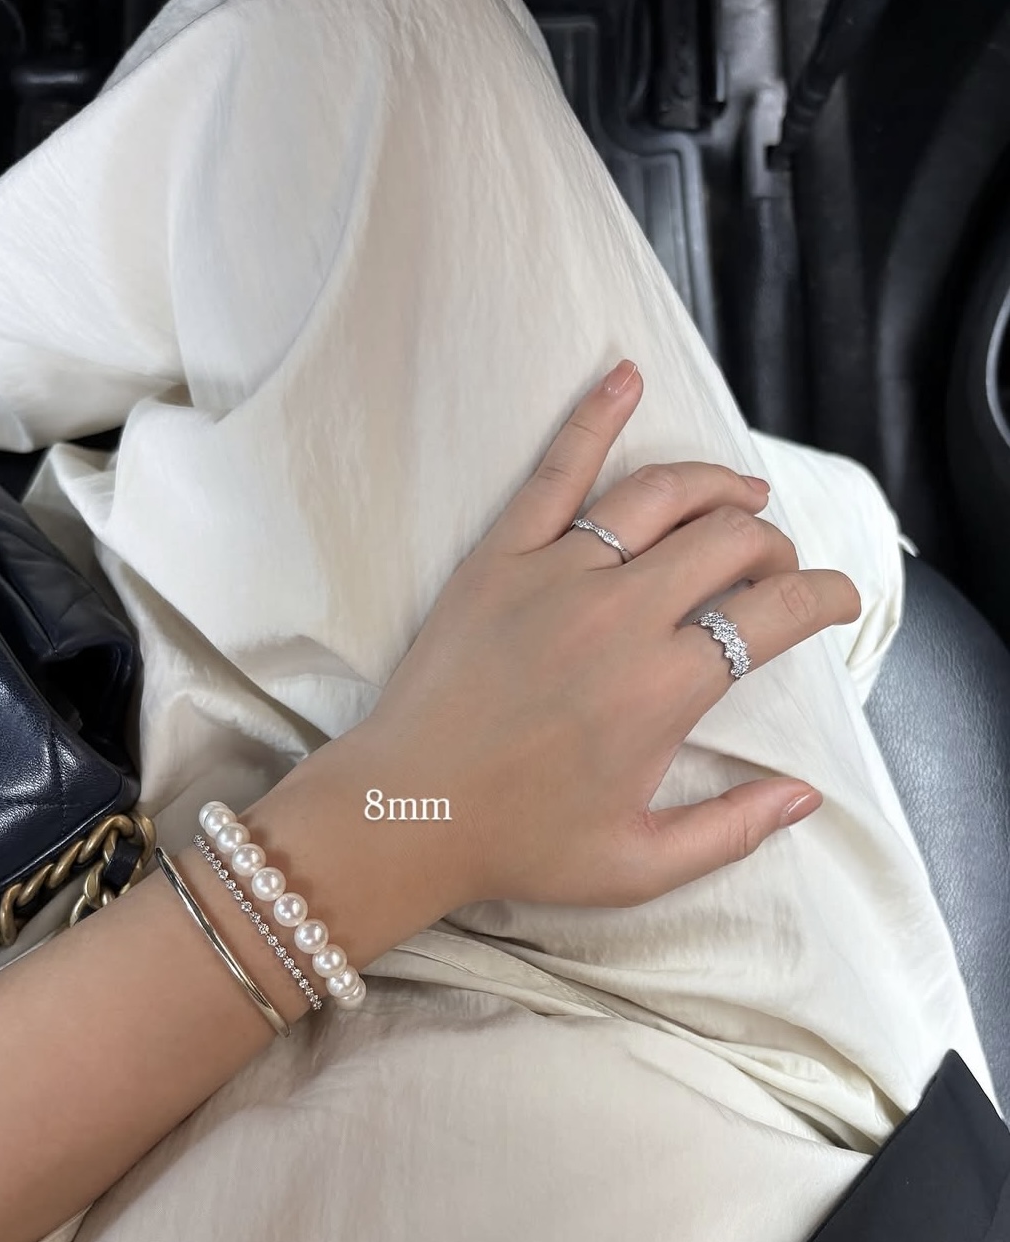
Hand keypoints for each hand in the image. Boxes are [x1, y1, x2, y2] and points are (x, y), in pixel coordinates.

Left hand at [350, 359, 861, 909]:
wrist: (405, 814)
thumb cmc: (518, 843)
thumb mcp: (639, 865)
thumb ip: (732, 831)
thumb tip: (805, 797)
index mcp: (666, 688)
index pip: (776, 611)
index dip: (825, 597)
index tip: (837, 602)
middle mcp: (621, 617)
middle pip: (730, 541)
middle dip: (774, 545)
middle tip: (775, 566)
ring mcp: (557, 576)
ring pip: (661, 496)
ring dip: (716, 487)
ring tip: (741, 495)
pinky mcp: (498, 558)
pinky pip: (555, 470)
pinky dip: (592, 416)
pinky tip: (622, 376)